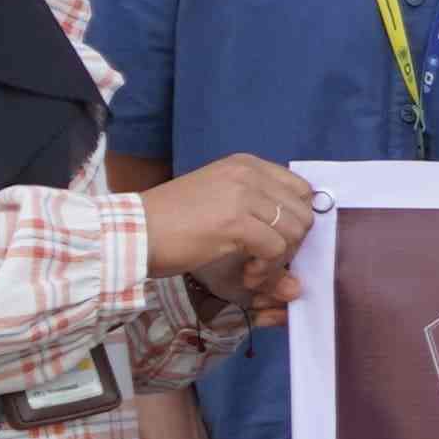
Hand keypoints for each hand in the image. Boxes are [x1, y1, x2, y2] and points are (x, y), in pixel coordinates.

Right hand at [137, 155, 314, 323]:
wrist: (136, 231)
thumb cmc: (173, 222)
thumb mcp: (221, 205)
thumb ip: (258, 217)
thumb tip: (295, 255)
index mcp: (247, 164)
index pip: (301, 190)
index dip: (296, 221)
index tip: (277, 243)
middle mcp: (249, 173)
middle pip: (302, 212)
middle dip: (292, 245)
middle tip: (265, 262)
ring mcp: (243, 194)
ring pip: (293, 232)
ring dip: (279, 261)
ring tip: (252, 271)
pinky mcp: (236, 221)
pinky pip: (275, 249)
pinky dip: (267, 269)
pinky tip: (246, 274)